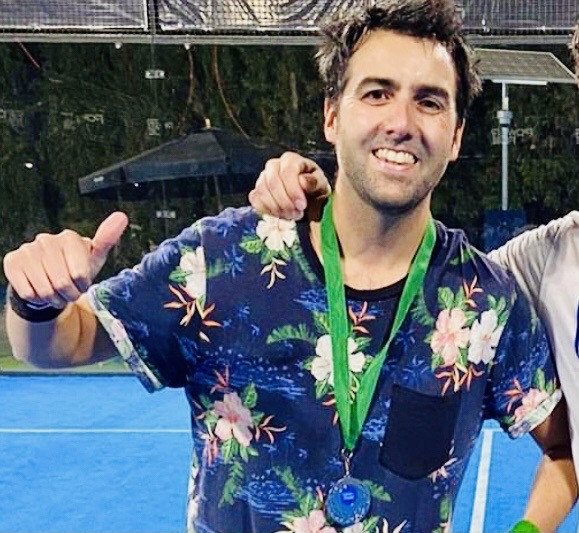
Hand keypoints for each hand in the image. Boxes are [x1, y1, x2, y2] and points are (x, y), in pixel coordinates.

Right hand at [3, 212, 127, 307]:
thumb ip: (107, 239)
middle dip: (69, 294)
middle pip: (62, 283)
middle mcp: (46, 240)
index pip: (79, 273)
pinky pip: (27, 291)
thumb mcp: (95, 258)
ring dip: (54, 299)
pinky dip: (36, 298)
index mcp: (69, 238)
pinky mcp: (12, 261)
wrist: (49, 280)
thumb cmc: (75, 269)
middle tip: (69, 292)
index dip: (82, 285)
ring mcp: (28, 250)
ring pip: (44, 289)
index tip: (82, 283)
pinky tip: (39, 291)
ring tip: (56, 293)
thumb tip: (122, 216)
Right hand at [249, 151, 330, 220]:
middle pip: (273, 182)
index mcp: (291, 160)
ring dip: (277, 208)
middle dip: (285, 202)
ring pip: (262, 191)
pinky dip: (267, 210)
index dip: (293, 190)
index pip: (287, 170)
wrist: (307, 201)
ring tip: (292, 215)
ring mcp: (263, 178)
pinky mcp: (257, 191)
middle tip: (297, 214)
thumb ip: (315, 182)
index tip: (302, 206)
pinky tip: (281, 215)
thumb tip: (303, 181)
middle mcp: (274, 165)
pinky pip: (255, 199)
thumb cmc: (315, 191)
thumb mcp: (321, 186)